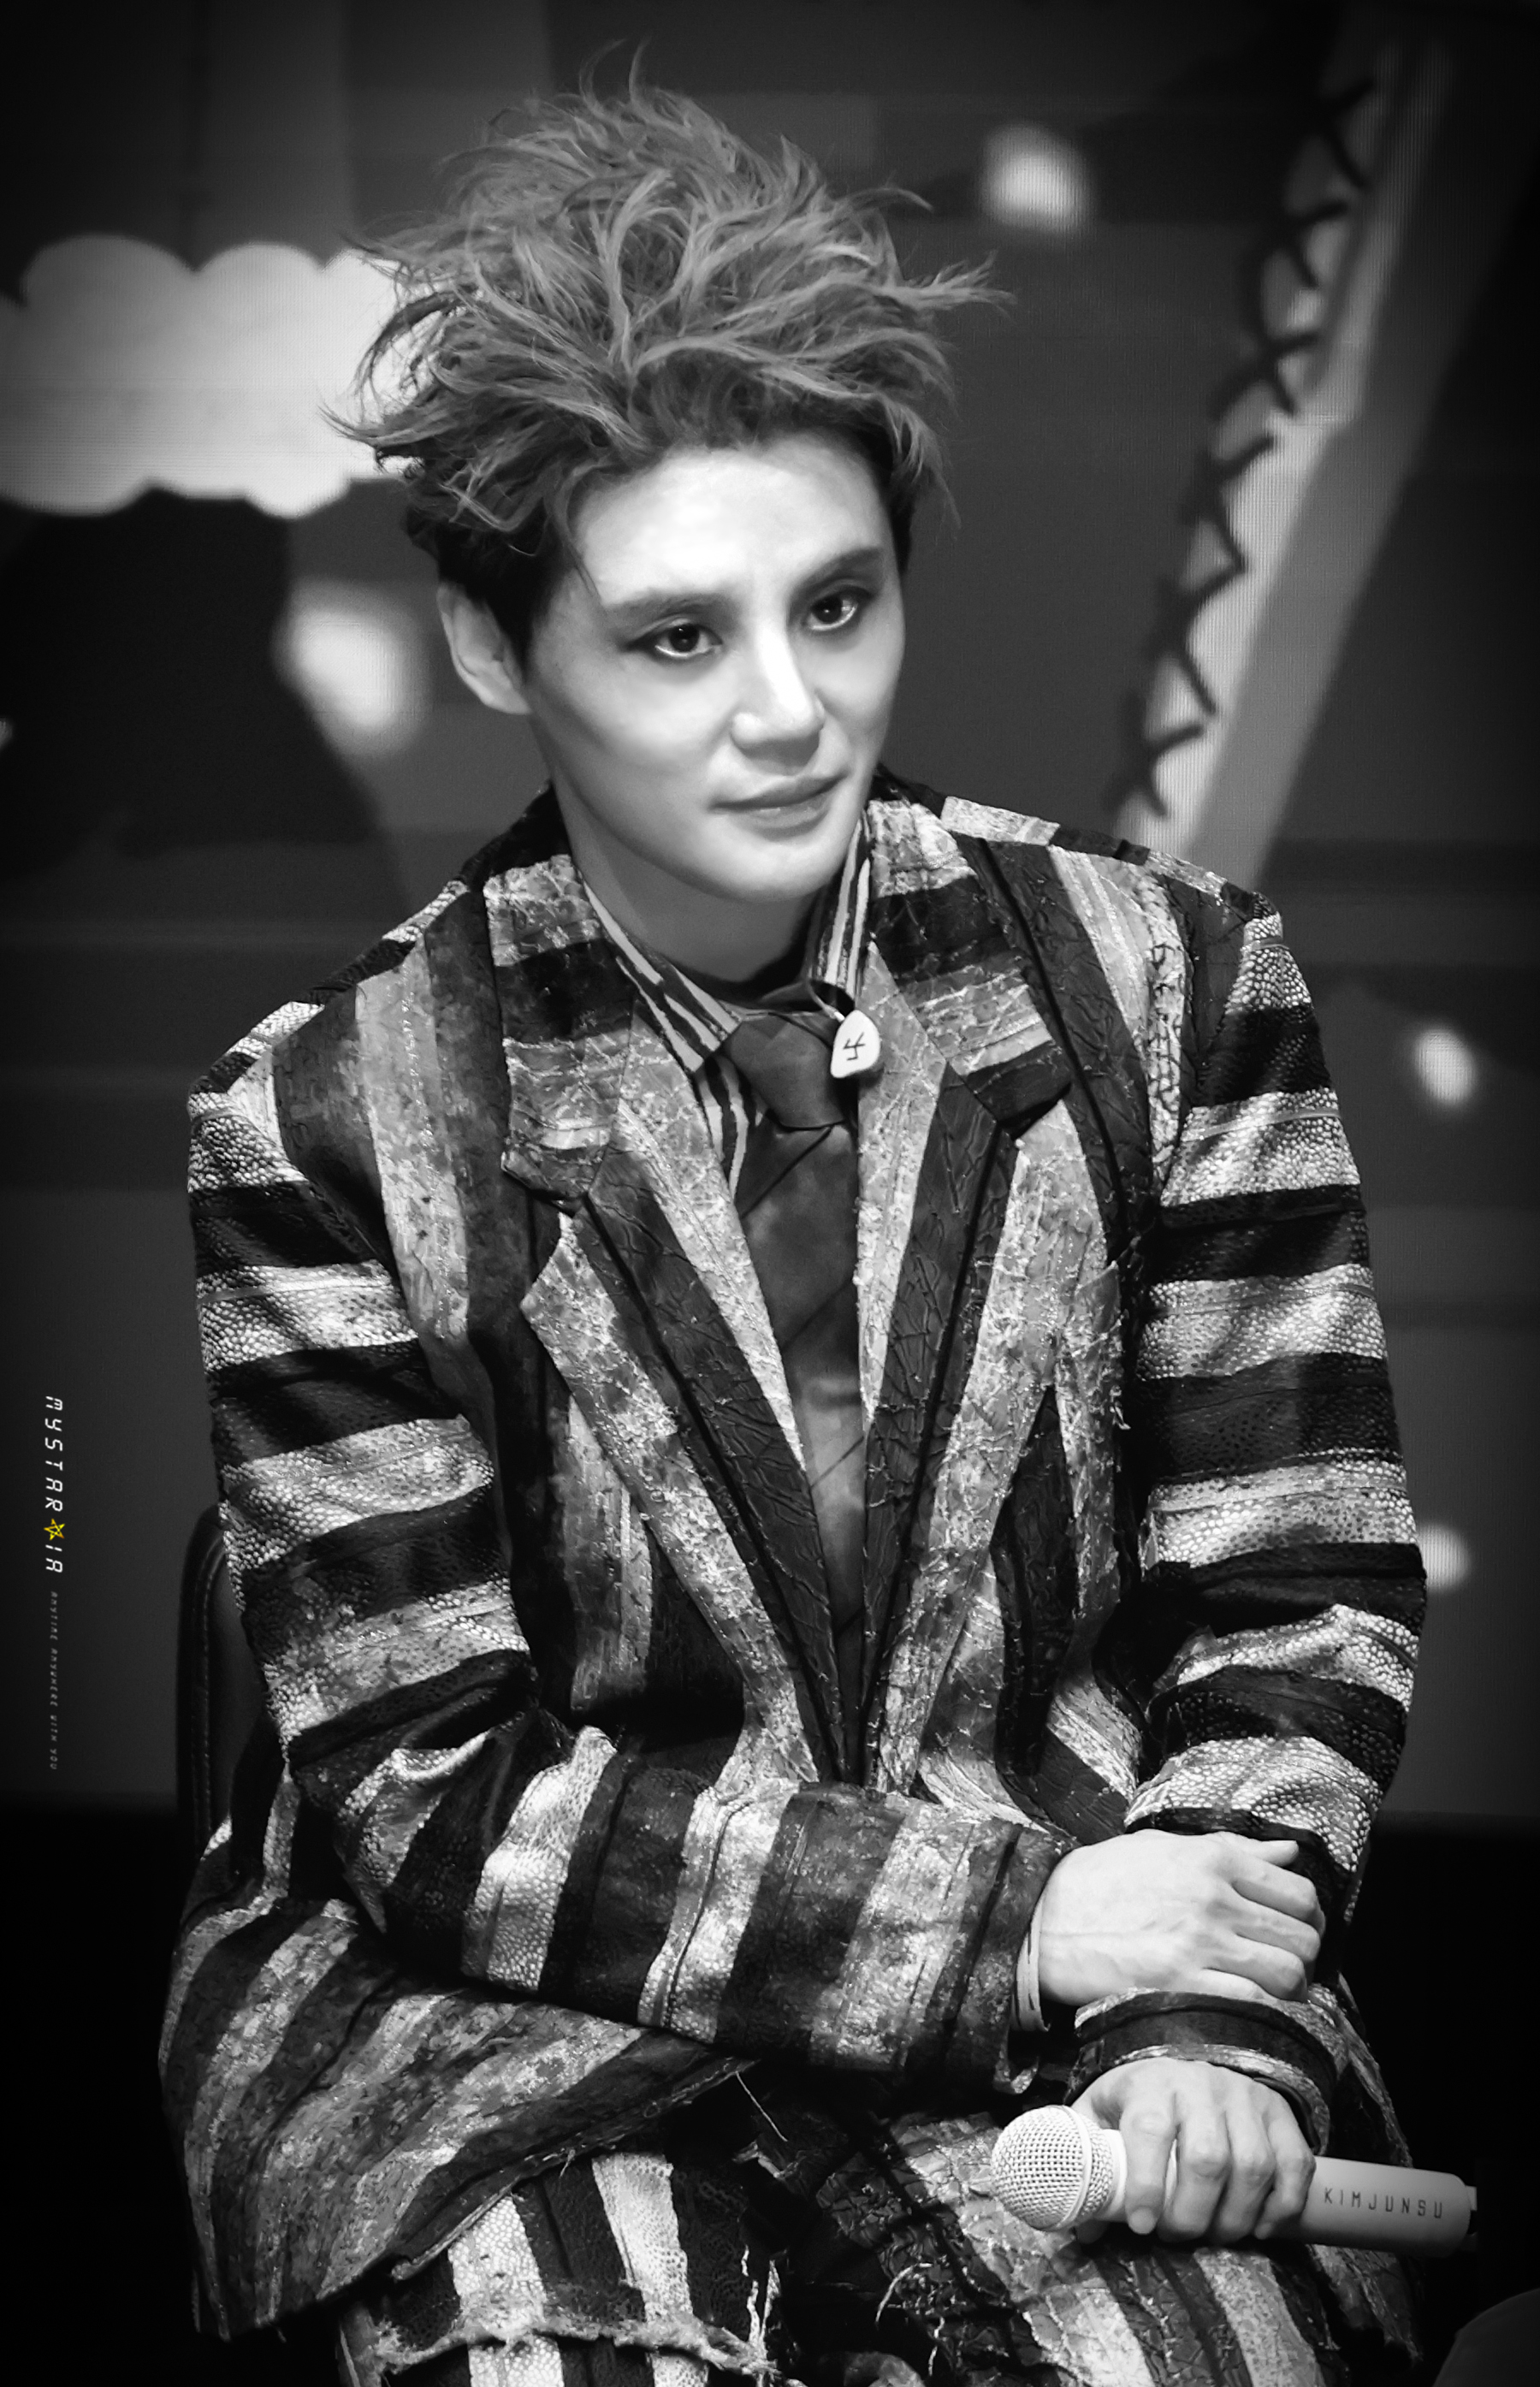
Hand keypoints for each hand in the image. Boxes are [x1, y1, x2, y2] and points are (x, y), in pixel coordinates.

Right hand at [1029, 1830, 1322, 2009]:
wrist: (1048, 1916)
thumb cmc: (1104, 1879)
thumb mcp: (1168, 1847)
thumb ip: (1234, 1849)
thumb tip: (1288, 1852)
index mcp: (1215, 1860)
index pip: (1299, 1892)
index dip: (1310, 1919)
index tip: (1299, 1932)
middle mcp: (1216, 1897)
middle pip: (1301, 1935)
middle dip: (1305, 1956)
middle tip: (1287, 1966)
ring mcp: (1200, 1941)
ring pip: (1287, 1972)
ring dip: (1289, 1988)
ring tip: (1271, 1991)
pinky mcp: (1181, 1981)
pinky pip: (1252, 2001)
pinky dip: (1263, 2010)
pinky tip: (1249, 2009)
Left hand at [1075, 2057, 1313, 2242]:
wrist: (1181, 2071)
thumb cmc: (1137, 2103)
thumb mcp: (1101, 2119)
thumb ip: (1090, 2166)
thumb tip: (1085, 2229)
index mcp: (1151, 2085)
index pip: (1150, 2131)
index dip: (1147, 2184)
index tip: (1142, 2226)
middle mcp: (1201, 2086)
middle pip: (1207, 2158)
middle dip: (1193, 2214)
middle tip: (1178, 2236)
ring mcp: (1245, 2098)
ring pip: (1254, 2166)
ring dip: (1236, 2217)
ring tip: (1215, 2235)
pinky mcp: (1279, 2114)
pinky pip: (1295, 2164)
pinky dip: (1283, 2204)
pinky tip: (1261, 2227)